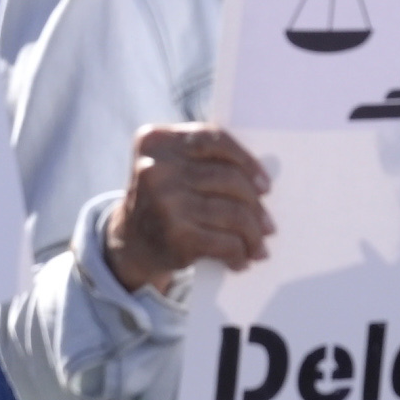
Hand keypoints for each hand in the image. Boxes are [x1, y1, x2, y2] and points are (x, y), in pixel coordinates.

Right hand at [103, 122, 272, 291]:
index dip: (247, 161)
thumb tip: (264, 181)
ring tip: (259, 246)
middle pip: (228, 178)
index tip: (265, 185)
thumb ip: (206, 160)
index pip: (214, 139)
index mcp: (157, 141)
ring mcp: (166, 202)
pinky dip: (239, 252)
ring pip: (233, 212)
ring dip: (253, 233)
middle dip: (255, 204)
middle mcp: (157, 168)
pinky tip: (241, 260)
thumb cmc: (166, 199)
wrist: (130, 242)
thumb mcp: (172, 167)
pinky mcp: (177, 235)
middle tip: (268, 225)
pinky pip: (225, 242)